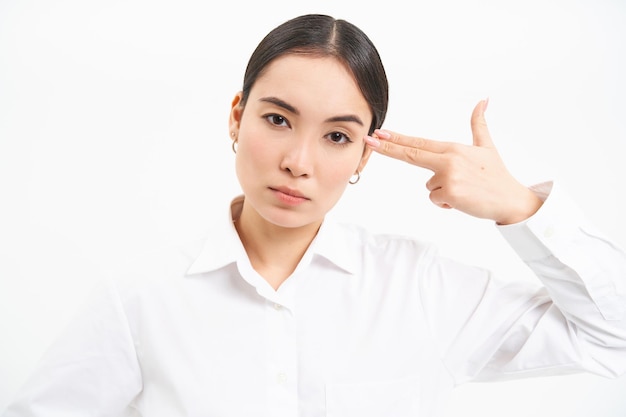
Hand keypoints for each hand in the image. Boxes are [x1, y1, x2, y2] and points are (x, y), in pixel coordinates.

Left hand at [364, 99, 541, 223]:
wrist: (511, 200)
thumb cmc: (497, 175)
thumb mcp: (486, 146)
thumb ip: (478, 124)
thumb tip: (483, 99)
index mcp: (453, 148)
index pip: (418, 143)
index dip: (397, 138)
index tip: (380, 133)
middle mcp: (449, 159)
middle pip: (411, 154)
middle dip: (388, 147)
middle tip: (370, 141)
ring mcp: (448, 175)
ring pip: (428, 186)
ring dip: (442, 192)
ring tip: (464, 190)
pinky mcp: (450, 192)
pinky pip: (436, 199)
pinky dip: (447, 203)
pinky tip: (463, 199)